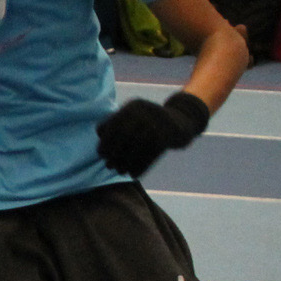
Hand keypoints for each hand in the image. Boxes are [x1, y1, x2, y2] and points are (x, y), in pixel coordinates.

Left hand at [95, 91, 209, 176]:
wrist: (181, 121)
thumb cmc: (148, 123)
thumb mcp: (133, 118)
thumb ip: (115, 123)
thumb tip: (99, 134)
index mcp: (134, 106)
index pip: (115, 124)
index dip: (105, 140)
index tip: (100, 154)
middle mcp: (146, 111)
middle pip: (125, 135)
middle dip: (114, 153)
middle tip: (109, 165)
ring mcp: (159, 123)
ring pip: (138, 146)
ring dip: (126, 162)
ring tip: (120, 171)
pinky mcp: (168, 136)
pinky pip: (151, 154)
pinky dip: (140, 166)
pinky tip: (133, 175)